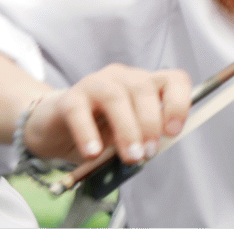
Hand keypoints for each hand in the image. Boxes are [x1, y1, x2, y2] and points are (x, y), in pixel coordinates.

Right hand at [22, 64, 192, 164]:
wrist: (55, 127)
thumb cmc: (99, 130)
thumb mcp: (129, 136)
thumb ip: (143, 138)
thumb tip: (153, 150)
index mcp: (145, 84)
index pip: (174, 80)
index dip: (179, 103)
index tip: (173, 131)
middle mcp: (123, 77)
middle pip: (143, 88)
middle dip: (150, 123)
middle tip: (148, 153)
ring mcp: (95, 83)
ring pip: (115, 97)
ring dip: (127, 128)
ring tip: (130, 156)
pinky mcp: (69, 98)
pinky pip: (79, 111)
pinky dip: (88, 133)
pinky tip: (93, 153)